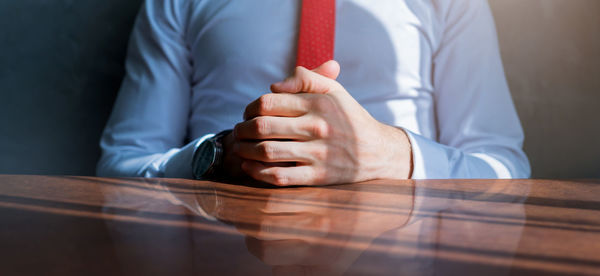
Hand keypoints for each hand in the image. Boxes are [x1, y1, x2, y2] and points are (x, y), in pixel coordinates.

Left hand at [233, 60, 412, 185]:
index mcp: (318, 104)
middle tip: (238, 131)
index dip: (250, 107)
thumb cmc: (350, 119)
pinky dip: (258, 172)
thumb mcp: (335, 91)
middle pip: (262, 126)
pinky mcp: (318, 177)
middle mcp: (317, 127)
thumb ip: (306, 79)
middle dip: (242, 129)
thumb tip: (273, 86)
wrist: (379, 152)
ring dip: (245, 150)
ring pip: (267, 152)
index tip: (247, 113)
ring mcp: (318, 153)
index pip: (268, 102)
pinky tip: (250, 167)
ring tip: (239, 148)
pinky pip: (279, 176)